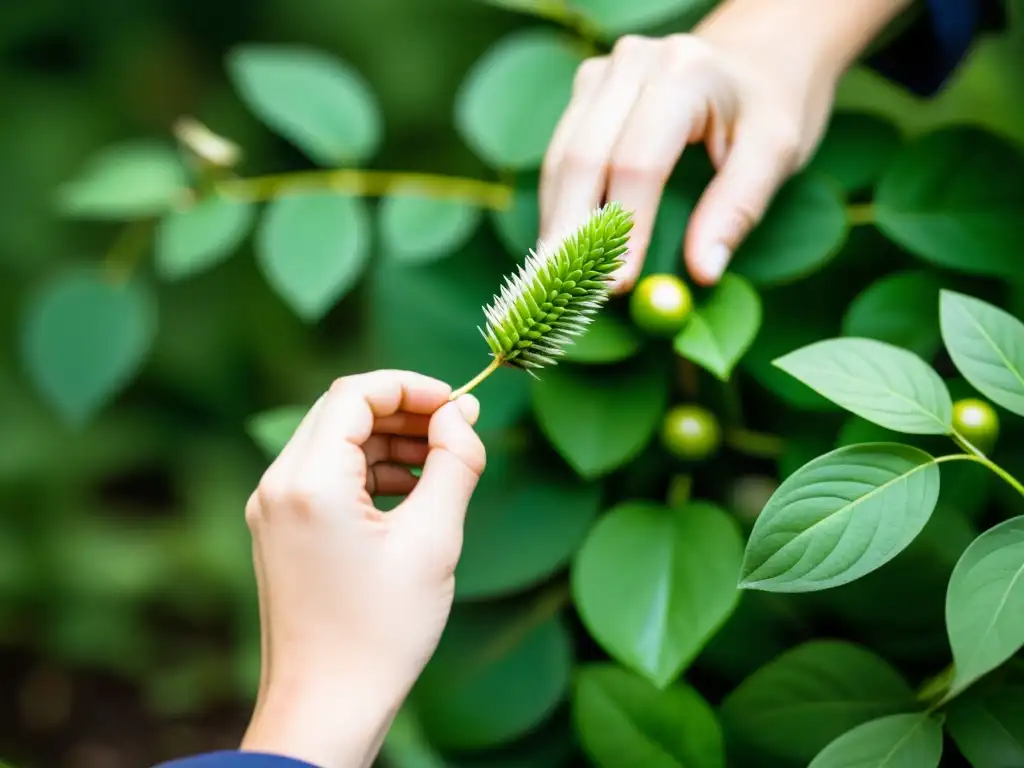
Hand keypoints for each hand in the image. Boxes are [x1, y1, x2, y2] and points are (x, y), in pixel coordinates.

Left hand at [240, 371, 485, 767]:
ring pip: (334, 442)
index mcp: (308, 482)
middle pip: (342, 413)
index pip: (356, 393)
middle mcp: (278, 485)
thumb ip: (454, 464)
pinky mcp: (279, 531)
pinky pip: (325, 477)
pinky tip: (411, 491)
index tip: (459, 405)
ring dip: (389, 441)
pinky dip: (368, 471)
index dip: (412, 387)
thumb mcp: (433, 540)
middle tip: (458, 430)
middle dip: (404, 412)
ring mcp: (273, 509)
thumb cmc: (381, 631)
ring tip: (442, 463)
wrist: (326, 708)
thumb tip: (464, 414)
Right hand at [539, 0, 908, 291]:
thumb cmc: (770, 106)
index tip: (617, 286)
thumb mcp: (777, 151)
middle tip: (566, 295)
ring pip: (560, 159)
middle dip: (571, 234)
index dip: (624, 229)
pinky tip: (560, 249)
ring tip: (554, 282)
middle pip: (584, 159)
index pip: (640, 161)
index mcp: (685, 72)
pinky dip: (557, 206)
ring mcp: (601, 73)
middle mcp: (632, 63)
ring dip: (555, 224)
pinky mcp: (585, 91)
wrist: (756, 56)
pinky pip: (559, 155)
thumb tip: (701, 272)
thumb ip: (738, 209)